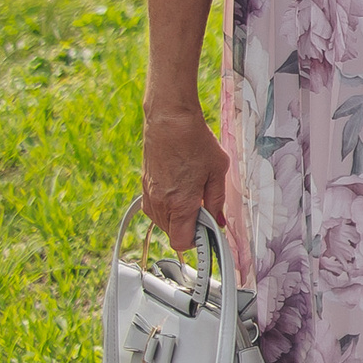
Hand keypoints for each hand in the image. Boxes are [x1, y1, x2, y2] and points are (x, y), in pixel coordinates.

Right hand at [140, 105, 229, 252]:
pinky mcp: (144, 187)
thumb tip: (217, 220)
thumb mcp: (218, 171)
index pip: (182, 242)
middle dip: (189, 227)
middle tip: (204, 208)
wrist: (170, 120)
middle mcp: (160, 204)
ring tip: (192, 194)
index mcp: (180, 204)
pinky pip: (155, 208)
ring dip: (178, 217)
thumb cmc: (194, 141)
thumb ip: (217, 200)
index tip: (207, 232)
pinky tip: (179, 189)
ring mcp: (149, 196)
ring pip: (163, 222)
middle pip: (172, 233)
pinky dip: (167, 206)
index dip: (197, 241)